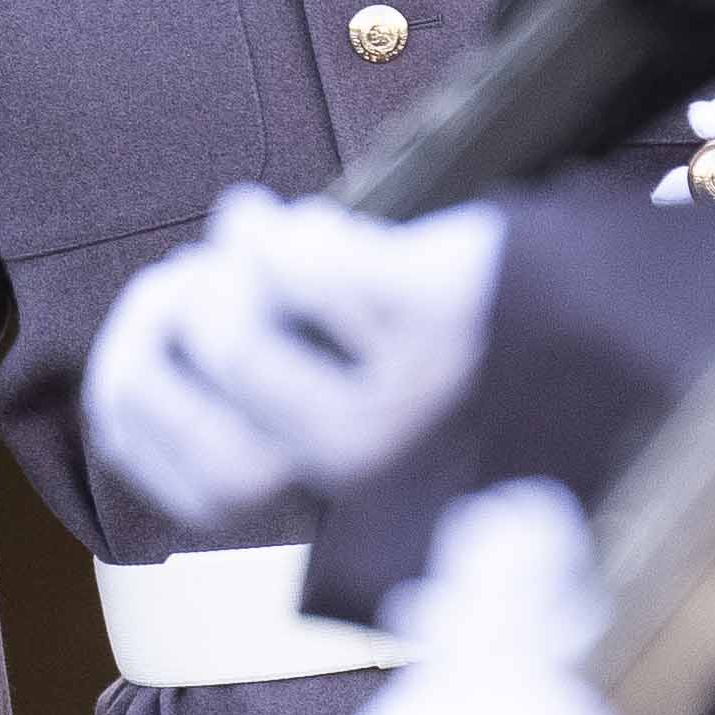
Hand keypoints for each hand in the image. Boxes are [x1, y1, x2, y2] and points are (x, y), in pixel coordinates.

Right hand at [86, 188, 505, 527]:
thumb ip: (256, 380)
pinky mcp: (437, 315)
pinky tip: (292, 220)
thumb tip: (143, 334)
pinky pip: (307, 269)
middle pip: (206, 431)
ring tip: (244, 234)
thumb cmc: (435, 325)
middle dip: (163, 346)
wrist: (582, 290)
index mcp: (348, 487)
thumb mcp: (346, 373)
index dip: (143, 416)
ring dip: (217, 274)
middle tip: (181, 281)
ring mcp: (410, 394)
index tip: (132, 345)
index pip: (208, 494)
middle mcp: (377, 462)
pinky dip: (278, 233)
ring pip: (238, 339)